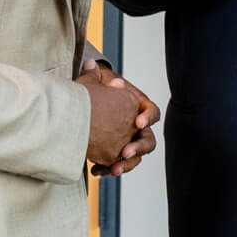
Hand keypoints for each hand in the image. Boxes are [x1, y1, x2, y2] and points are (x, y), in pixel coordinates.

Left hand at [78, 62, 159, 176]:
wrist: (83, 111)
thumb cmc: (93, 96)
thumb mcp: (92, 85)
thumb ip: (93, 76)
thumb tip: (90, 66)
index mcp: (137, 108)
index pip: (152, 112)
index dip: (148, 117)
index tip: (137, 123)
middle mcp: (135, 128)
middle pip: (148, 140)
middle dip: (138, 147)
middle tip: (125, 152)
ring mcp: (126, 143)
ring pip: (134, 158)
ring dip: (126, 164)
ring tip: (114, 169)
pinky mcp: (114, 155)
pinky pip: (117, 165)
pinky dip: (108, 168)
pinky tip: (95, 171)